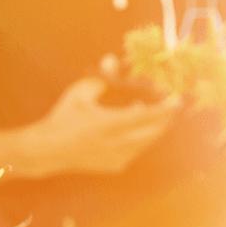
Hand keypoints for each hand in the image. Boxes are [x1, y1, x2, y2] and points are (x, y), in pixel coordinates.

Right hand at [20, 77, 180, 177]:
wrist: (48, 151)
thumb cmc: (63, 118)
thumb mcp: (79, 93)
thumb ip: (101, 78)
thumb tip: (112, 60)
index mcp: (108, 124)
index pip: (145, 116)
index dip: (164, 109)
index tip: (177, 100)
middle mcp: (116, 144)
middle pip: (153, 132)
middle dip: (164, 119)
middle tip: (170, 107)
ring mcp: (117, 158)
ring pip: (146, 143)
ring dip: (152, 129)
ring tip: (147, 113)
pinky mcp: (115, 166)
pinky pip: (136, 151)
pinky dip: (140, 139)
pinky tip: (132, 129)